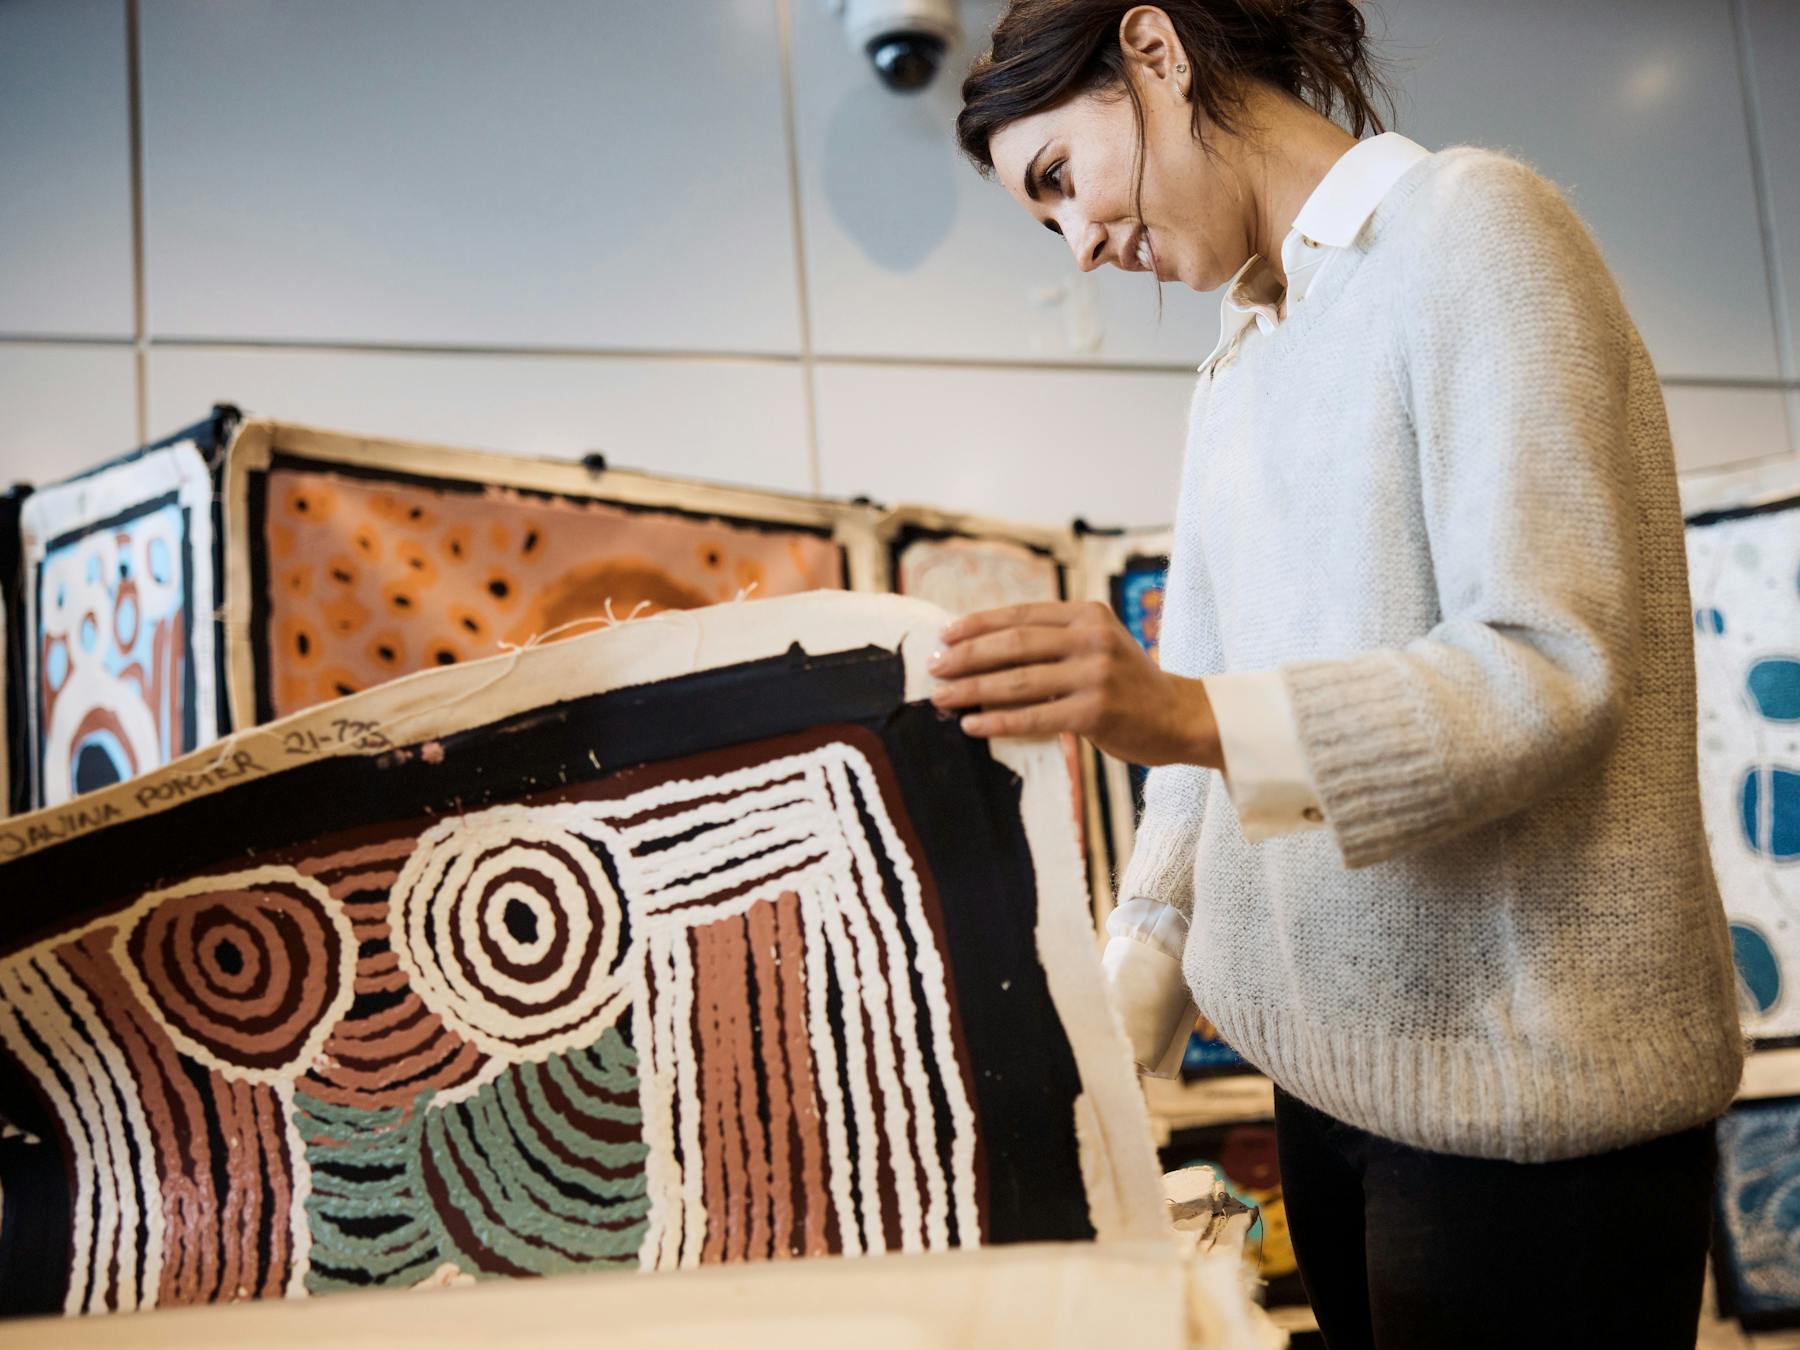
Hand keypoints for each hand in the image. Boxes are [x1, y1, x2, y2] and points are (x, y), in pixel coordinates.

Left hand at [929, 601, 1221, 768]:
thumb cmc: (1127, 684)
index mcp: (1087, 614)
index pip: (1020, 615)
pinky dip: (998, 722)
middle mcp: (1092, 637)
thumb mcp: (1097, 644)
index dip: (977, 625)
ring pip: (1018, 681)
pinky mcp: (1096, 712)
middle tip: (934, 669)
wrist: (1180, 716)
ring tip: (941, 699)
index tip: (943, 636)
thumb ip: (1053, 640)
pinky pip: (1034, 717)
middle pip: (1013, 644)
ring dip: (972, 690)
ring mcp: (1095, 674)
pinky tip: (973, 726)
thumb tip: (983, 648)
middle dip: (966, 657)